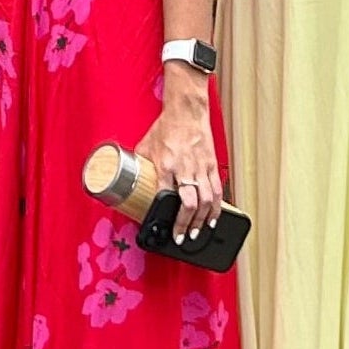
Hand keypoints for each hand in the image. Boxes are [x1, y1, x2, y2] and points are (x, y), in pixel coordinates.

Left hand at [133, 85, 221, 236]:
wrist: (187, 111)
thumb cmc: (165, 127)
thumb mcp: (146, 146)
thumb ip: (141, 165)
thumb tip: (131, 181)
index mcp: (165, 164)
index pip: (163, 195)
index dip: (163, 214)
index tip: (161, 227)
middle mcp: (184, 168)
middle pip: (189, 203)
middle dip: (186, 224)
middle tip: (182, 238)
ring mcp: (201, 168)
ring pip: (206, 201)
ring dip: (202, 221)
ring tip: (197, 234)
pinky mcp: (212, 165)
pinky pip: (216, 191)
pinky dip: (216, 208)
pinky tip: (214, 219)